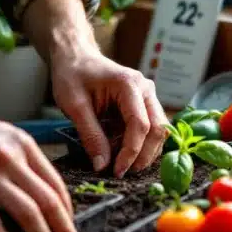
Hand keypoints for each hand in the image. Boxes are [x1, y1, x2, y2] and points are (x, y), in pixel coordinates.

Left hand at [51, 47, 168, 176]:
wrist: (76, 57)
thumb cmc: (73, 76)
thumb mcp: (74, 106)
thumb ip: (90, 135)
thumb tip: (102, 166)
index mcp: (129, 84)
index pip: (140, 125)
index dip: (131, 153)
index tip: (116, 171)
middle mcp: (145, 89)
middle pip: (158, 130)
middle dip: (143, 156)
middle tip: (123, 173)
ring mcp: (148, 96)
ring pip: (158, 131)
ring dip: (143, 152)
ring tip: (120, 164)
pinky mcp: (145, 104)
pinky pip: (150, 129)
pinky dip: (138, 145)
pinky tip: (120, 152)